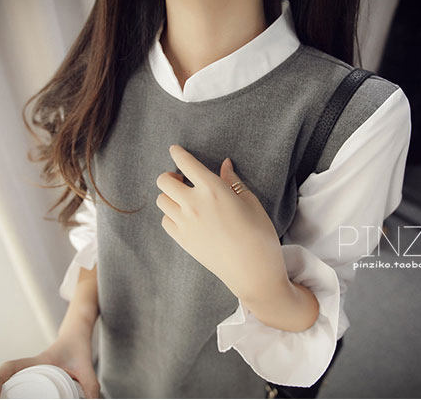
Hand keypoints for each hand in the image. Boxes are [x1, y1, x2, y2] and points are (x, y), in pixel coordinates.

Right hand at [0, 330, 98, 398]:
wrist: (79, 334)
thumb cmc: (79, 347)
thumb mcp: (85, 366)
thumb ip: (90, 385)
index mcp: (36, 361)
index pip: (9, 367)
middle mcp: (28, 367)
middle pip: (3, 377)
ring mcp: (29, 372)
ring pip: (7, 381)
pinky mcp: (34, 377)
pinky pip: (15, 385)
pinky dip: (7, 393)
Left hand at [155, 144, 289, 303]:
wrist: (253, 271)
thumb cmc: (259, 234)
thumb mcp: (251, 202)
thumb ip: (233, 182)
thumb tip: (224, 165)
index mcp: (213, 189)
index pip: (186, 163)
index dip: (178, 153)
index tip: (175, 150)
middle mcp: (193, 203)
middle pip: (164, 181)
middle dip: (171, 176)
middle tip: (183, 180)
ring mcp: (185, 223)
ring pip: (161, 200)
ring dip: (169, 196)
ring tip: (183, 199)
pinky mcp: (182, 241)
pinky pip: (165, 221)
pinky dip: (170, 215)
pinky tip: (184, 217)